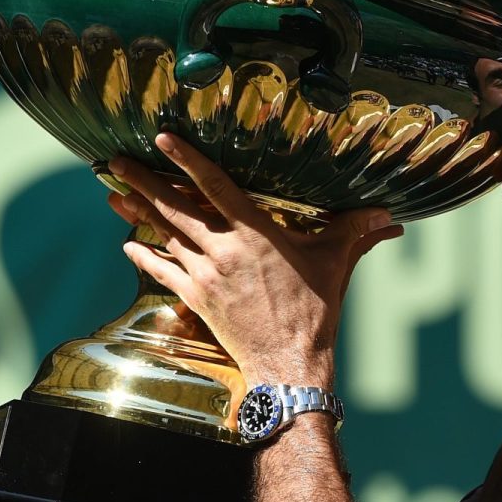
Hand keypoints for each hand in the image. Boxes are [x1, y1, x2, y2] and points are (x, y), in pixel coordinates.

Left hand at [105, 133, 401, 386]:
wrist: (289, 362)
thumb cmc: (314, 311)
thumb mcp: (336, 263)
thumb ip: (355, 232)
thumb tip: (389, 217)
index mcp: (256, 234)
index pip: (215, 186)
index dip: (187, 160)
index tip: (162, 139)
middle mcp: (223, 251)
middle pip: (175, 208)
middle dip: (143, 182)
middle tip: (114, 162)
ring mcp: (205, 277)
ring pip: (163, 236)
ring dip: (136, 214)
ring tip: (112, 194)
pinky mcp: (197, 301)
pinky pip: (163, 273)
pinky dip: (144, 257)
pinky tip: (129, 245)